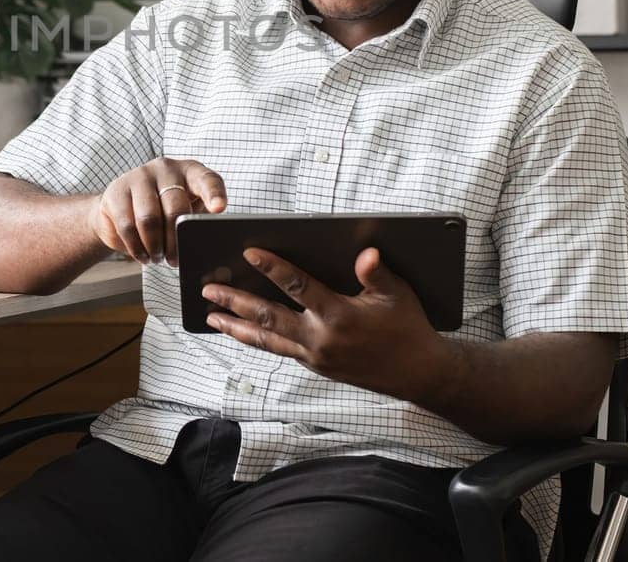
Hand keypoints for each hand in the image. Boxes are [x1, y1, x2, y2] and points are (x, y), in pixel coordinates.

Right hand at [88, 158, 227, 265]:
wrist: (121, 207)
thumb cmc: (163, 210)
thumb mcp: (186, 210)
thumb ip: (197, 221)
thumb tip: (209, 244)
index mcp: (190, 171)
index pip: (207, 180)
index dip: (214, 194)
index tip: (219, 209)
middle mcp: (166, 169)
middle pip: (175, 208)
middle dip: (176, 241)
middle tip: (174, 260)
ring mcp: (139, 177)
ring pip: (149, 219)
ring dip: (155, 246)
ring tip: (157, 258)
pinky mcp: (117, 191)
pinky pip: (127, 225)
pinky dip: (136, 247)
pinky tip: (142, 255)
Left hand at [203, 247, 449, 400]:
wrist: (419, 374)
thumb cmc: (408, 328)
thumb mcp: (397, 294)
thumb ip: (376, 273)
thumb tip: (366, 252)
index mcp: (338, 316)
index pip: (297, 286)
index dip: (272, 267)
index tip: (248, 252)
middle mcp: (320, 339)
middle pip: (267, 317)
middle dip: (235, 302)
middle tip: (207, 290)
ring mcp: (315, 357)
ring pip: (267, 340)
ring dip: (236, 328)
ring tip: (211, 317)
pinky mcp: (316, 367)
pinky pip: (279, 351)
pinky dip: (257, 341)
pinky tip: (242, 332)